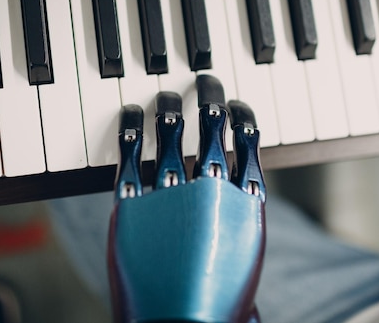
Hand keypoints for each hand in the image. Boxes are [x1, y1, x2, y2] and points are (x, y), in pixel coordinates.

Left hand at [107, 75, 265, 322]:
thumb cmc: (217, 297)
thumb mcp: (246, 248)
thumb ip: (243, 206)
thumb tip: (235, 175)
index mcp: (245, 199)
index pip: (247, 137)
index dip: (241, 114)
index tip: (236, 104)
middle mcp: (210, 189)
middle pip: (212, 124)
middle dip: (211, 96)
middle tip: (207, 82)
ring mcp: (170, 194)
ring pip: (173, 130)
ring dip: (173, 104)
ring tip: (171, 94)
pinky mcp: (131, 204)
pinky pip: (131, 152)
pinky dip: (133, 127)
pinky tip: (134, 114)